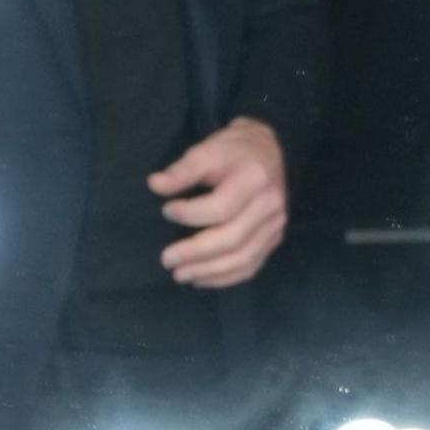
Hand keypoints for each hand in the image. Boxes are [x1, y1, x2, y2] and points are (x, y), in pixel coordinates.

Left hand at [149, 116, 286, 287]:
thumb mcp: (206, 150)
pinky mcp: (273, 239)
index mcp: (254, 179)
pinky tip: (201, 279)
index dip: (191, 213)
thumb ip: (182, 170)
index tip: (165, 211)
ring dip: (209, 270)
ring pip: (243, 258)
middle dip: (197, 252)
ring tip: (180, 275)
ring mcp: (275, 225)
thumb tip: (155, 185)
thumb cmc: (231, 151)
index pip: (222, 206)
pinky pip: (251, 266)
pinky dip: (225, 278)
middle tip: (167, 259)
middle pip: (233, 238)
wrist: (265, 152)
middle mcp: (270, 205)